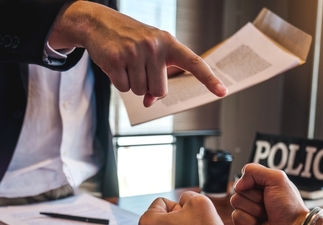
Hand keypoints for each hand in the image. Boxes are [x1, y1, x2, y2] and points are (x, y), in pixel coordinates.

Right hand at [49, 2, 227, 106]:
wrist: (99, 23)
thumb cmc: (131, 41)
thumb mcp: (149, 54)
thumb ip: (156, 77)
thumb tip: (150, 102)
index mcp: (169, 43)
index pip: (194, 62)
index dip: (209, 79)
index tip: (223, 91)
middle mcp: (154, 46)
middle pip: (160, 91)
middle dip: (149, 87)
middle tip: (139, 69)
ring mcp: (134, 52)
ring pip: (140, 91)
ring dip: (133, 84)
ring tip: (127, 64)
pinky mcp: (115, 59)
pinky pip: (123, 88)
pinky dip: (119, 82)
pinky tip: (115, 65)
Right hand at [230, 163, 308, 224]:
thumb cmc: (289, 206)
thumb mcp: (277, 179)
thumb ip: (254, 171)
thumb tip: (238, 184)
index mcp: (263, 184)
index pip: (245, 176)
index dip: (252, 182)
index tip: (266, 189)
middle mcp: (254, 196)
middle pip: (238, 189)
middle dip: (254, 198)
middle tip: (268, 204)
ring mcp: (248, 210)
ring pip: (235, 202)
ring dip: (253, 210)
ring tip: (266, 216)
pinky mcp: (244, 224)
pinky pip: (236, 217)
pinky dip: (249, 221)